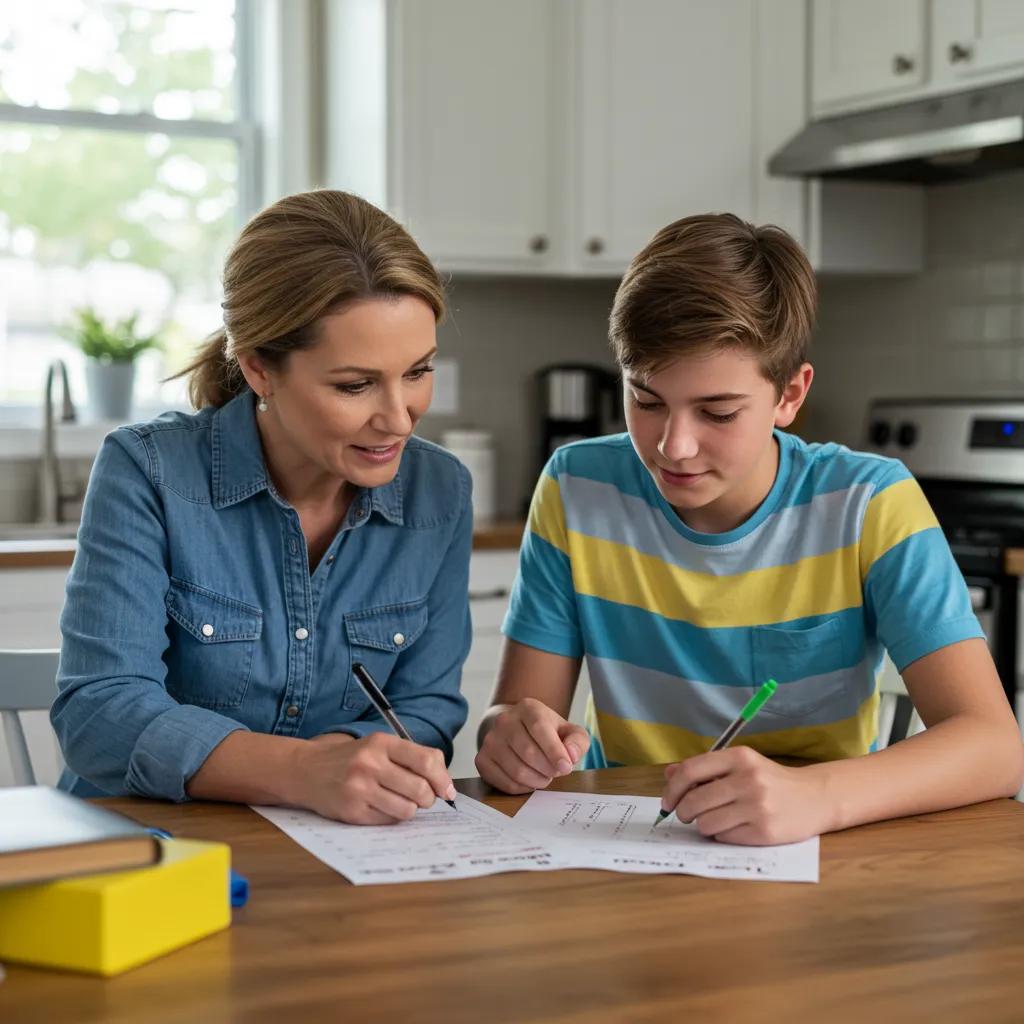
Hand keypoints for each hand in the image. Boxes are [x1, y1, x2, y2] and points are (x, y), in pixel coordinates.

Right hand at [296, 732, 456, 824]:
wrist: (306, 770)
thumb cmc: (350, 759)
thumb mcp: (379, 745)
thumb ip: (412, 757)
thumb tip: (445, 784)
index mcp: (381, 743)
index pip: (426, 760)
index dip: (443, 779)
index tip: (447, 791)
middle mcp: (370, 764)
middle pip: (420, 789)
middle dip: (428, 798)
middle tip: (423, 798)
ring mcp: (359, 789)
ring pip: (407, 809)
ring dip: (410, 809)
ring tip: (399, 801)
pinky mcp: (352, 812)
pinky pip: (388, 821)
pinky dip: (391, 816)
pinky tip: (380, 806)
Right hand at [475, 698, 589, 793]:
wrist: (516, 729)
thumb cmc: (547, 733)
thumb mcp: (568, 731)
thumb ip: (577, 741)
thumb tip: (570, 756)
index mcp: (528, 708)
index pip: (539, 728)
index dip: (554, 751)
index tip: (566, 767)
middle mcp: (504, 721)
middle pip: (528, 752)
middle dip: (547, 769)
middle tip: (555, 772)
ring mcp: (490, 740)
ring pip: (516, 771)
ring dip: (537, 780)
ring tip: (544, 776)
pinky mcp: (482, 759)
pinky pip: (504, 783)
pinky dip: (522, 788)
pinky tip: (529, 781)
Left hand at [660, 746, 832, 844]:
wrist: (815, 798)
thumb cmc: (770, 780)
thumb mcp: (741, 765)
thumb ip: (705, 768)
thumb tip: (669, 774)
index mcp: (739, 758)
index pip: (690, 771)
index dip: (672, 789)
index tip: (667, 801)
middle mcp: (748, 780)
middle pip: (694, 801)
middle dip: (684, 811)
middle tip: (687, 814)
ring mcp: (757, 807)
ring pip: (706, 823)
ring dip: (704, 825)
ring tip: (716, 820)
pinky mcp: (764, 832)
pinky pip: (724, 838)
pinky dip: (722, 835)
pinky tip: (735, 827)